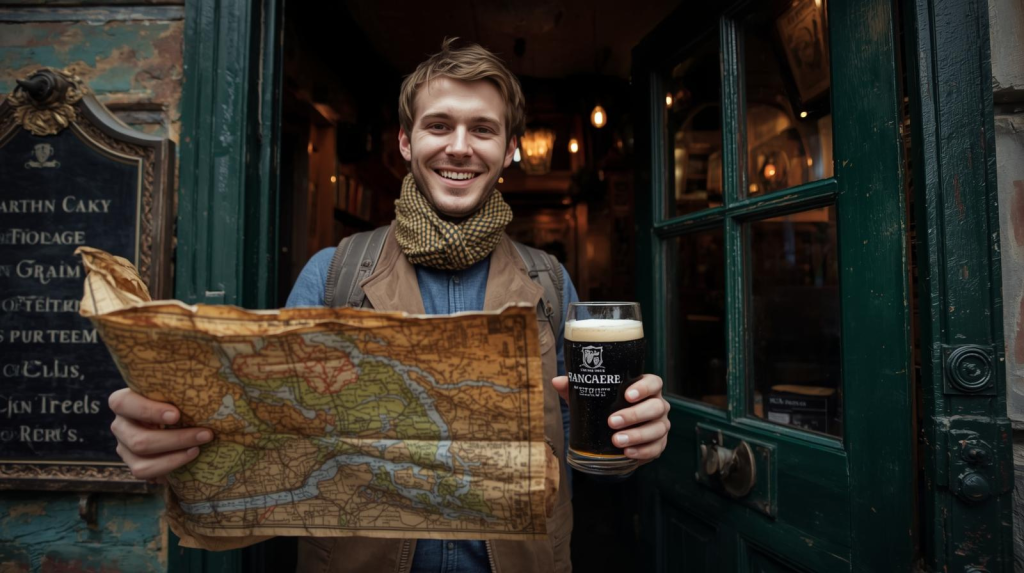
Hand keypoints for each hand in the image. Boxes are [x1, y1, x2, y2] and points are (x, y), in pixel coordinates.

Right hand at [108, 388, 212, 480]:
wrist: (174, 422)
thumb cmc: (178, 400)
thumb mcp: (175, 392)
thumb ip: (181, 389)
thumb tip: (215, 380)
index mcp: (124, 401)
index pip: (124, 403)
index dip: (148, 411)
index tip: (177, 415)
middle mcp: (120, 424)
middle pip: (139, 439)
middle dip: (176, 439)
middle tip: (206, 434)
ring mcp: (124, 446)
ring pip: (142, 458)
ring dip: (176, 455)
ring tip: (200, 447)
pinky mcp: (133, 464)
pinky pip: (146, 471)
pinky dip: (170, 465)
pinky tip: (190, 456)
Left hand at [552, 374, 669, 463]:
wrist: (615, 432)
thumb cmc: (605, 408)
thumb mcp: (592, 397)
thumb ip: (576, 389)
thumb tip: (557, 381)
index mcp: (646, 388)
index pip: (654, 383)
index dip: (644, 388)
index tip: (627, 395)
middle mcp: (658, 405)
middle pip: (655, 407)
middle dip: (634, 415)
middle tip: (612, 422)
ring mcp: (661, 425)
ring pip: (657, 429)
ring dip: (637, 435)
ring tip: (617, 441)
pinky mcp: (659, 444)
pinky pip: (656, 448)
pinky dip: (643, 451)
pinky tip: (628, 453)